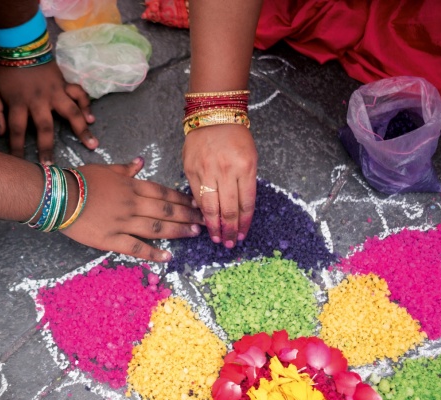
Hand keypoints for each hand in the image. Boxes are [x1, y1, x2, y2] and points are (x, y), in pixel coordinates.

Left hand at [0, 61, 97, 163]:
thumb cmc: (6, 71)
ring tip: (92, 145)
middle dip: (47, 147)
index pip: (17, 130)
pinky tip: (91, 119)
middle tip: (51, 165)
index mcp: (19, 102)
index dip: (16, 148)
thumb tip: (2, 133)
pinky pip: (79, 95)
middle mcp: (39, 100)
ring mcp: (55, 92)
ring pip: (71, 112)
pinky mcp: (64, 84)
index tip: (19, 165)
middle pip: (44, 127)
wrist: (22, 45)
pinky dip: (86, 106)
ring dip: (82, 129)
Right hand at [61, 158, 203, 261]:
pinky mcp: (111, 239)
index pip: (162, 192)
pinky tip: (168, 257)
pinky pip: (136, 247)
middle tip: (203, 220)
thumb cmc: (79, 180)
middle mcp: (132, 204)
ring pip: (156, 228)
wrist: (58, 196)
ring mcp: (122, 223)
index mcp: (131, 186)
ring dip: (178, 231)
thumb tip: (141, 162)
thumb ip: (126, 169)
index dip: (181, 198)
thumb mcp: (105, 169)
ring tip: (193, 233)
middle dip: (186, 215)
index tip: (195, 202)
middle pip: (165, 210)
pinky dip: (153, 253)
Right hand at [182, 124, 257, 247]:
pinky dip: (202, 210)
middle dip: (229, 229)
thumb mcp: (250, 157)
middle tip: (229, 243)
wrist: (213, 115)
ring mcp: (206, 170)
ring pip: (210, 206)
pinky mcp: (190, 170)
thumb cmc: (236, 136)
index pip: (246, 203)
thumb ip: (245, 182)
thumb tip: (239, 210)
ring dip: (214, 225)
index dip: (244, 222)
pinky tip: (204, 219)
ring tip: (216, 237)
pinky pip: (197, 195)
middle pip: (228, 209)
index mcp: (245, 167)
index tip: (242, 235)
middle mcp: (226, 170)